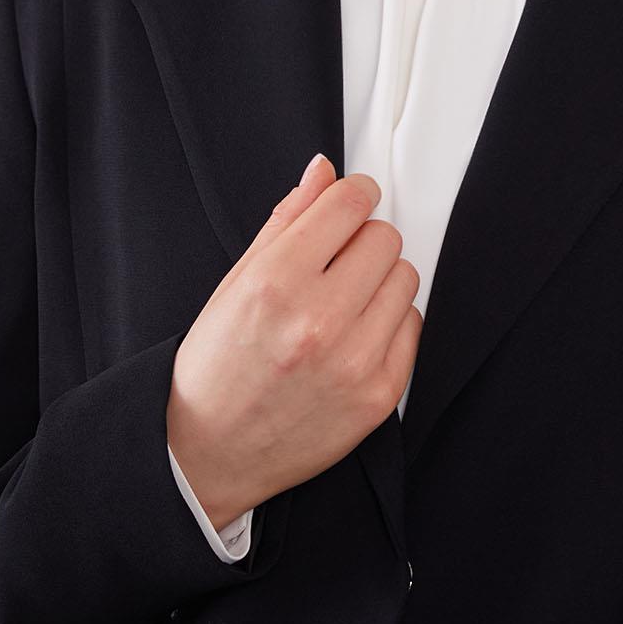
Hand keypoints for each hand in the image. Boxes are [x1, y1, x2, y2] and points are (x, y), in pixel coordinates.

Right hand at [166, 154, 421, 529]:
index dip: (353, 195)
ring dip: (378, 283)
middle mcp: (318, 320)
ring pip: (405, 278)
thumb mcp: (235, 282)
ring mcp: (354, 361)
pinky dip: (388, 324)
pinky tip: (352, 338)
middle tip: (334, 265)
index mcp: (276, 283)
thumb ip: (286, 220)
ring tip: (340, 306)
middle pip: (384, 238)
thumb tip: (323, 171)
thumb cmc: (216, 365)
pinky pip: (412, 326)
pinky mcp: (379, 396)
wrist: (210, 452)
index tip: (350, 204)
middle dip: (361, 242)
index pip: (350, 204)